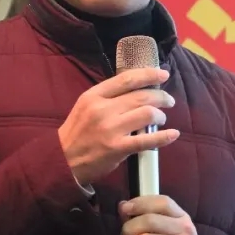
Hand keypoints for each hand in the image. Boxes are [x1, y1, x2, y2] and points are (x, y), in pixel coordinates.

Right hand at [59, 67, 179, 186]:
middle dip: (161, 96)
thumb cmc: (77, 133)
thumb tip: (137, 90)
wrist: (62, 160)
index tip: (163, 74)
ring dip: (160, 115)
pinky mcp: (117, 148)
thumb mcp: (86, 107)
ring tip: (162, 118)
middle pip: (141, 96)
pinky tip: (173, 134)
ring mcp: (110, 129)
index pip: (127, 79)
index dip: (149, 74)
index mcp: (94, 96)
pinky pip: (147, 140)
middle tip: (168, 100)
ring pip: (147, 114)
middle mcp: (102, 109)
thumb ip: (108, 98)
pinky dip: (164, 137)